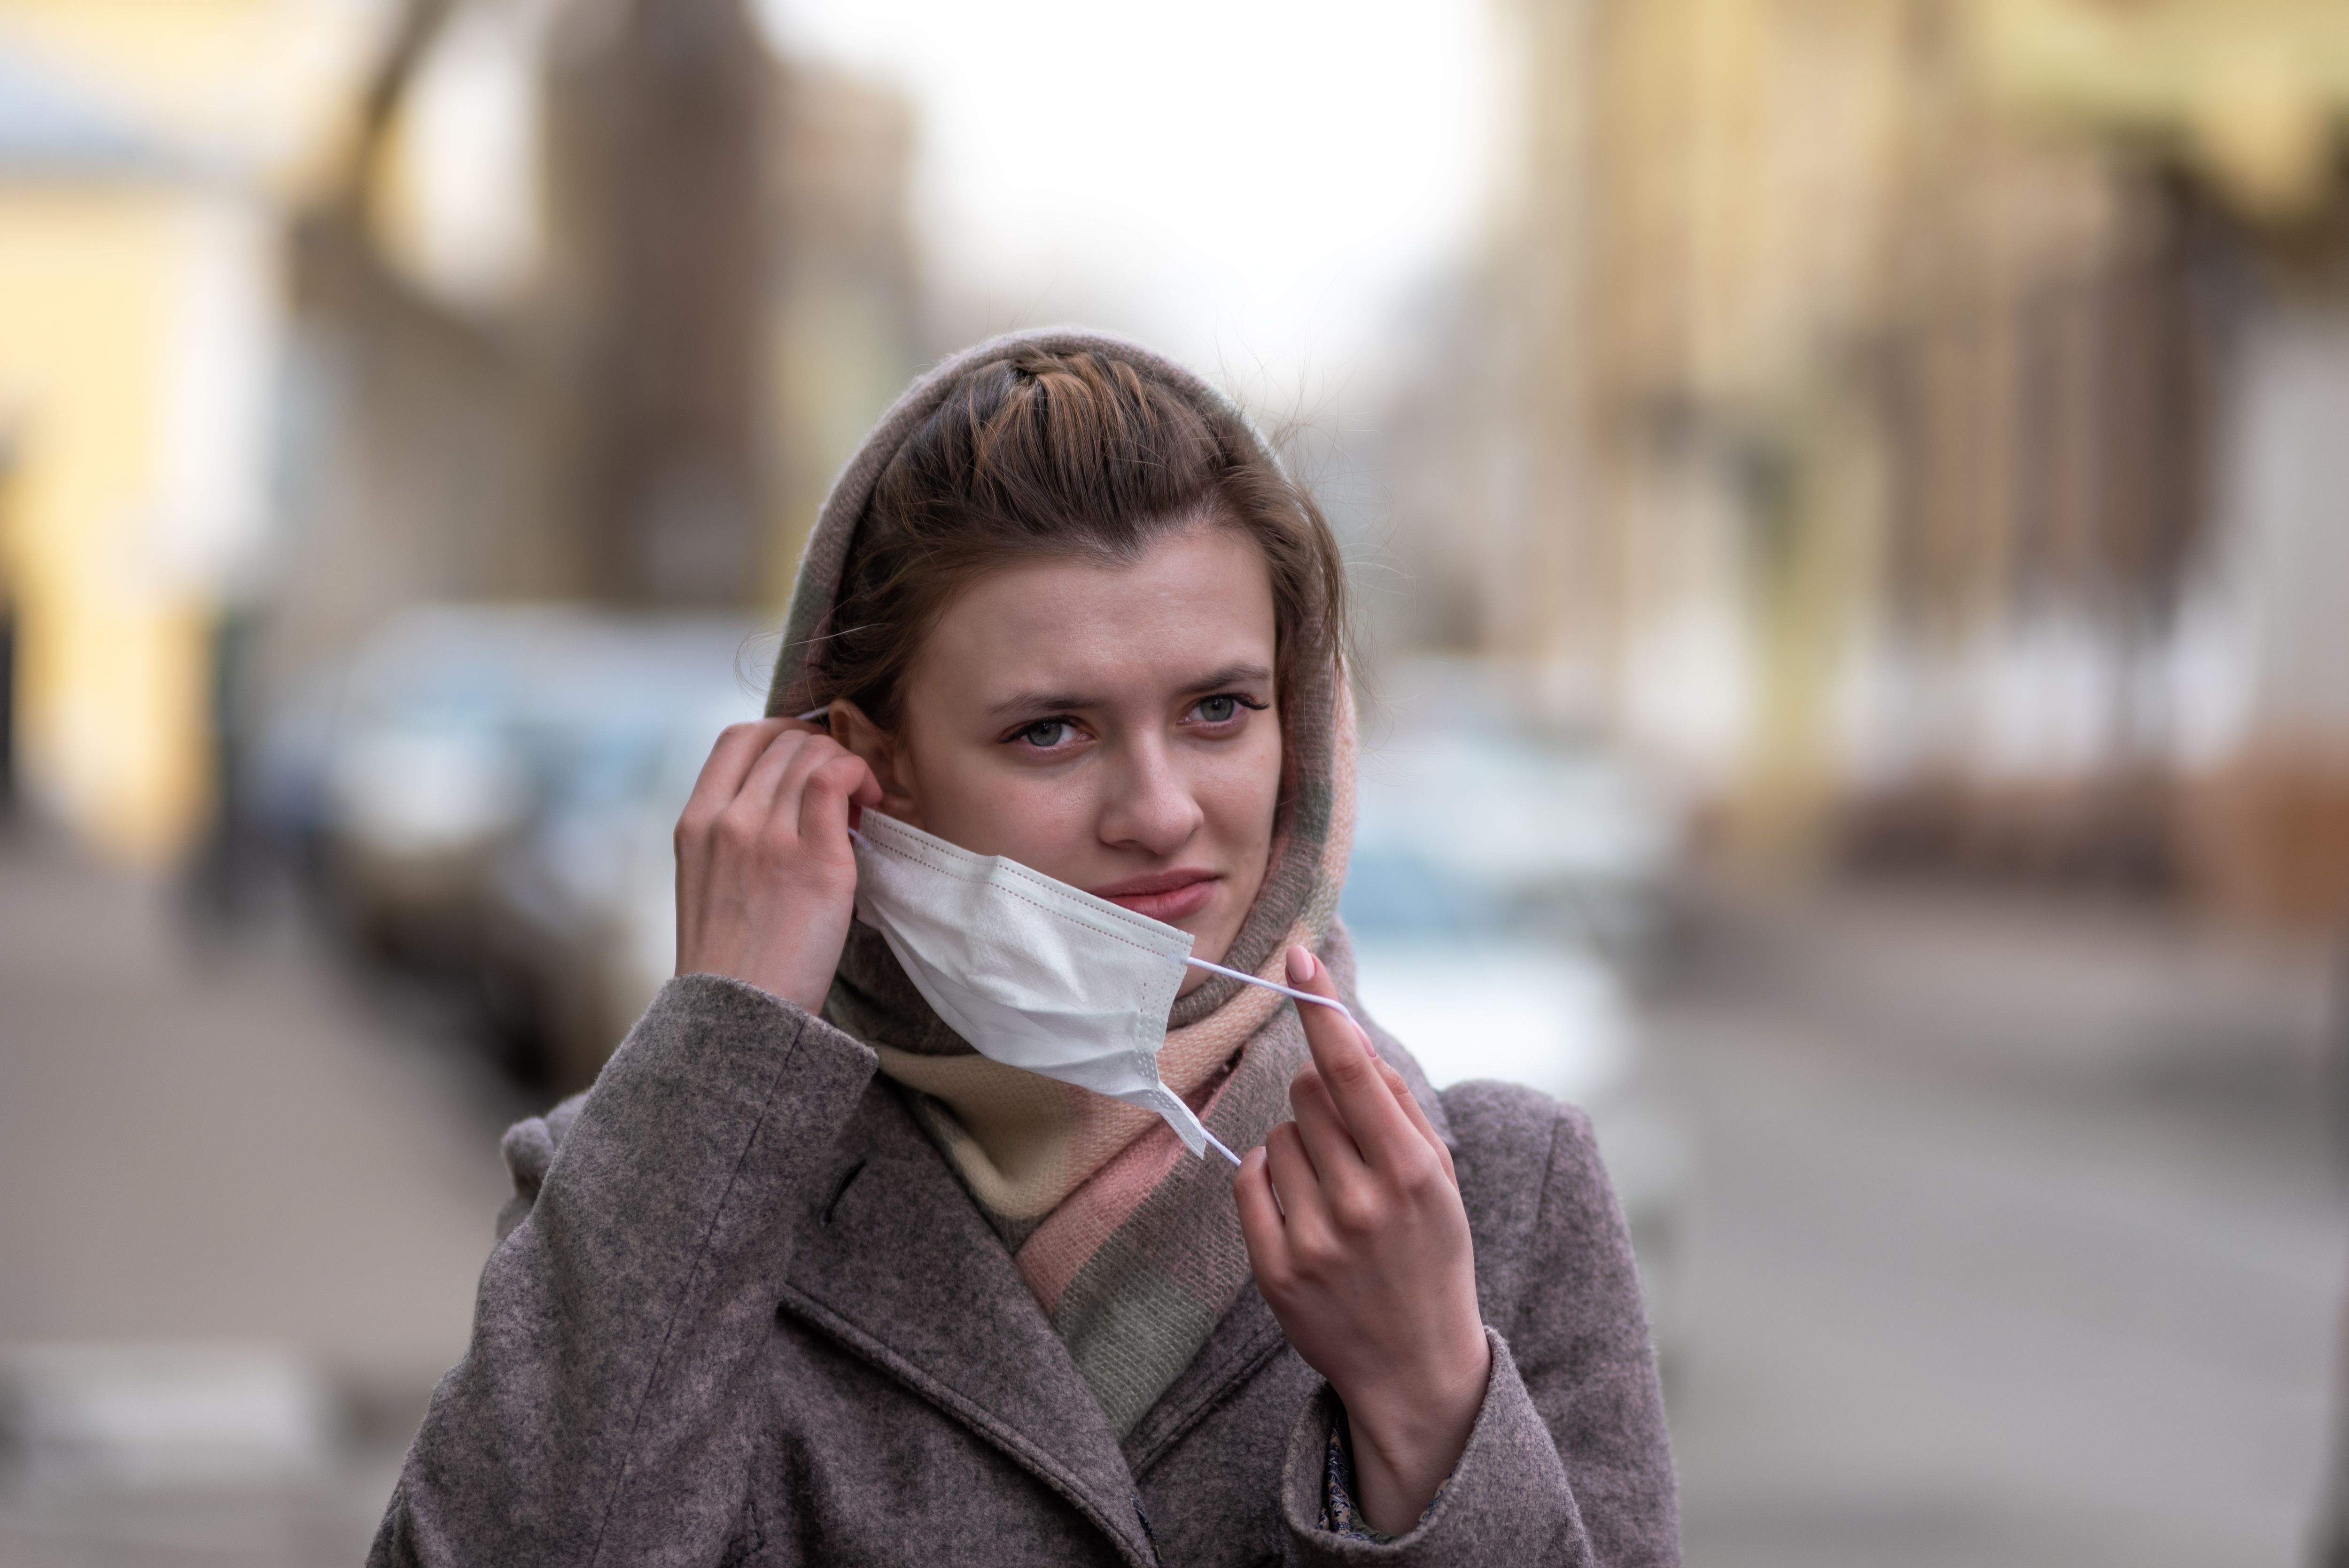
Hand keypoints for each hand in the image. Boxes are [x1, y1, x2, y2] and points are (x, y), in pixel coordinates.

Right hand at [673, 717, 880, 1013]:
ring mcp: (767, 837)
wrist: (740, 1015)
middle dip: (822, 751)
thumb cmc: (735, 959)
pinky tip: (870, 800)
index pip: (737, 738)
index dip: (783, 732)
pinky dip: (859, 775)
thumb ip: (734, 833)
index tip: (808, 756)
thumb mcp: (710, 881)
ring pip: (812, 754)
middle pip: (783, 741)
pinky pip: (835, 779)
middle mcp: (726, 821)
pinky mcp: (814, 860)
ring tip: (860, 801)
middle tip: (844, 787)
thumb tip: (788, 797)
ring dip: (845, 765)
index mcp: (695, 824)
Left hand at [1234, 945, 1490, 1535]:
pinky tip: (1301, 1211)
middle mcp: (1363, 1201)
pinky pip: (1249, 1180)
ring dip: (1300, 1149)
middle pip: (1309, 1095)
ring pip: (1278, 1136)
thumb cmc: (1431, 1255)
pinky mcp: (1276, 1270)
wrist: (1418, 1368)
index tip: (1298, 959)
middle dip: (1324, 1105)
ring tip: (1336, 1196)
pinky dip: (1266, 1180)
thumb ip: (1398, 1107)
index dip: (1323, 1009)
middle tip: (1352, 1151)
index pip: (1355, 1069)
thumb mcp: (1440, 1180)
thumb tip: (1349, 1038)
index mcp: (1413, 1170)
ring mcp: (1316, 1238)